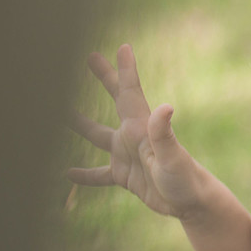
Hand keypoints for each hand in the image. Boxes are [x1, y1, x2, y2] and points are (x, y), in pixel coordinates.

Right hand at [69, 44, 204, 217]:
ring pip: (97, 136)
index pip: (130, 92)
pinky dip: (84, 174)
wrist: (192, 204)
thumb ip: (163, 133)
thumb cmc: (185, 178)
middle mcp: (133, 136)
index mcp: (141, 127)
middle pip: (115, 101)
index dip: (125, 70)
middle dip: (105, 78)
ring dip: (80, 125)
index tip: (123, 46)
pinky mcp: (125, 176)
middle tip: (90, 56)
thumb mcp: (172, 156)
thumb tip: (165, 106)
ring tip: (57, 113)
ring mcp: (127, 155)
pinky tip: (66, 173)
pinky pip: (99, 174)